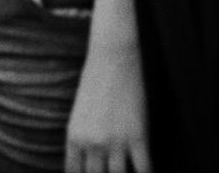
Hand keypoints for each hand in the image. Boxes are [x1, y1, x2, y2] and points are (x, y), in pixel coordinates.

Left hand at [65, 43, 150, 172]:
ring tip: (125, 172)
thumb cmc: (94, 81)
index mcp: (74, 135)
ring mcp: (115, 141)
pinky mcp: (138, 137)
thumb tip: (91, 160)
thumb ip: (83, 138)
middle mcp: (92, 142)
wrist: (112, 57)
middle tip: (109, 172)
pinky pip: (144, 170)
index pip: (73, 172)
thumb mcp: (81, 112)